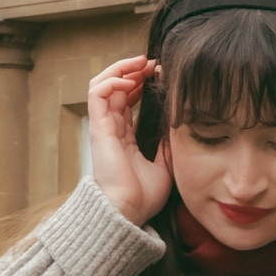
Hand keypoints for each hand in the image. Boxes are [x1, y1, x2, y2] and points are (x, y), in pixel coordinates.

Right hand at [87, 57, 172, 224]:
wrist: (127, 212)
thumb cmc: (143, 198)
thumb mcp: (164, 167)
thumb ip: (167, 146)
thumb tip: (176, 127)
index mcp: (125, 138)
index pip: (127, 101)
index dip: (141, 84)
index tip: (160, 76)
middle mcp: (112, 129)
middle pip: (116, 88)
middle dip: (133, 71)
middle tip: (153, 64)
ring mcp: (103, 127)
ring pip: (104, 84)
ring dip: (121, 69)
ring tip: (141, 63)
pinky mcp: (98, 127)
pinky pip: (98, 93)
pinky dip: (112, 80)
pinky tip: (130, 80)